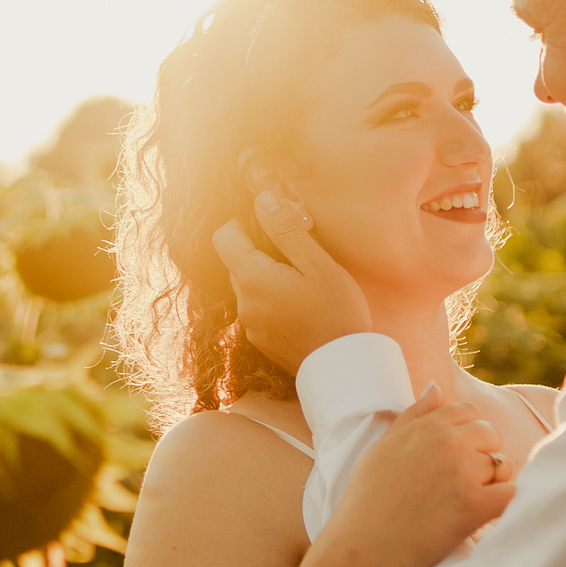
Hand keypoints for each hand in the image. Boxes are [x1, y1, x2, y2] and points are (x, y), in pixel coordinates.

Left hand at [211, 191, 372, 369]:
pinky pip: (257, 308)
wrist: (342, 366)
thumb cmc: (336, 311)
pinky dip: (271, 299)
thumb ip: (286, 230)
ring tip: (301, 280)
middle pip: (235, 262)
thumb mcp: (316, 263)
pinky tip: (300, 305)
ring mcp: (250, 324)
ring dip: (265, 275)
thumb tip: (263, 200)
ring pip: (247, 286)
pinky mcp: (260, 340)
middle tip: (295, 250)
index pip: (223, 238)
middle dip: (258, 249)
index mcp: (253, 278)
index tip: (268, 222)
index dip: (240, 224)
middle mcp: (244, 301)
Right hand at [316, 384, 513, 566]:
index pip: (468, 412)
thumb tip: (437, 388)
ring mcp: (464, 472)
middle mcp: (450, 442)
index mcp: (428, 426)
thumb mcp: (382, 447)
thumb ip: (413, 415)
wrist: (365, 547)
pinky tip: (488, 516)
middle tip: (465, 483)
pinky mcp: (476, 504)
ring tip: (468, 503)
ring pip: (503, 465)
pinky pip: (511, 494)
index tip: (458, 457)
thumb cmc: (368, 499)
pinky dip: (505, 505)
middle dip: (484, 455)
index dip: (468, 433)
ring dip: (493, 483)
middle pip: (491, 435)